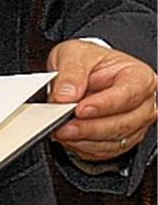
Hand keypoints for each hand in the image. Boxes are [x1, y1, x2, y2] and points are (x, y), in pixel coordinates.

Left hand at [47, 40, 157, 161]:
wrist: (85, 70)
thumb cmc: (88, 61)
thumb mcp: (74, 54)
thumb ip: (71, 73)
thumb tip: (66, 95)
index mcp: (139, 77)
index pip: (127, 95)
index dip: (103, 105)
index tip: (80, 109)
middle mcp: (143, 104)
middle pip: (122, 123)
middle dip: (90, 127)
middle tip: (63, 125)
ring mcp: (135, 124)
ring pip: (115, 141)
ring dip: (85, 140)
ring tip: (61, 131)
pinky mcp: (123, 139)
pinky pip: (106, 150)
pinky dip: (85, 147)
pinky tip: (68, 138)